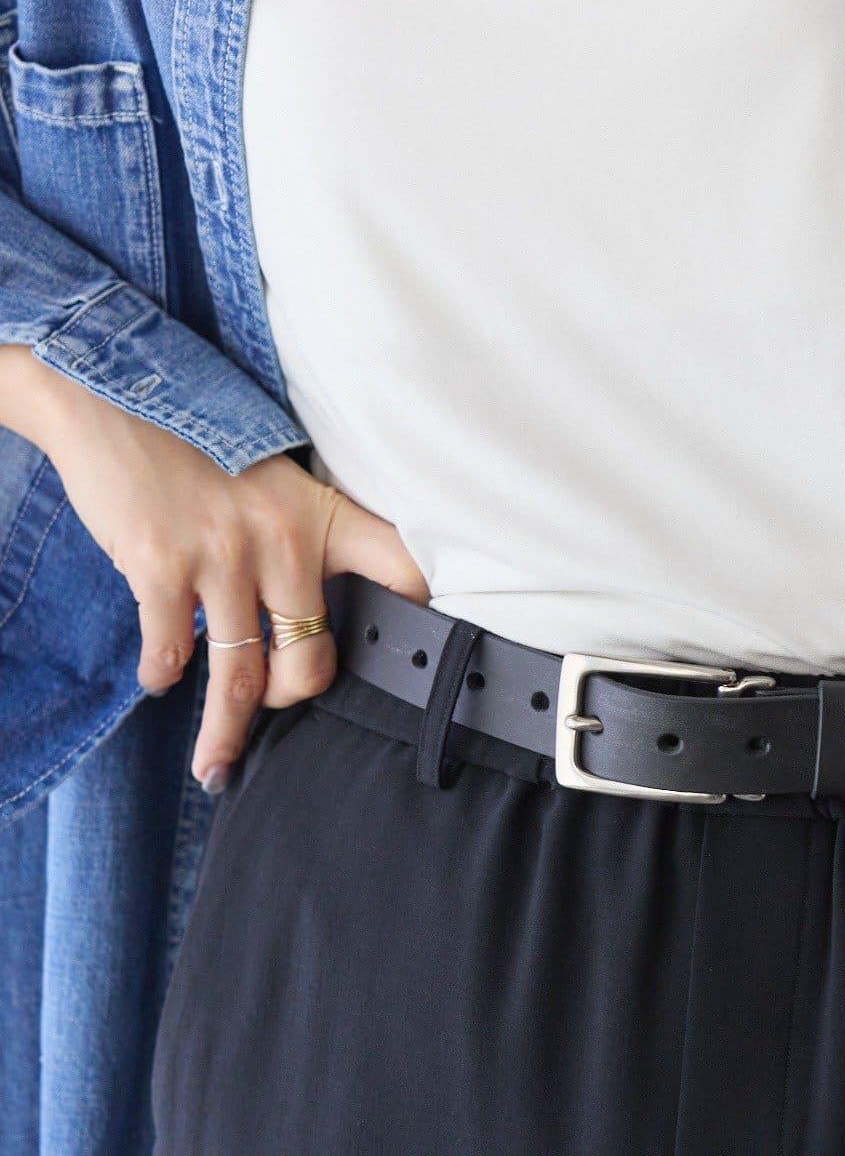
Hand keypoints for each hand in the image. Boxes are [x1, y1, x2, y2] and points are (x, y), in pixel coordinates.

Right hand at [0, 348, 428, 790]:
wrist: (110, 391)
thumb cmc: (200, 440)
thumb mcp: (276, 475)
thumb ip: (304, 534)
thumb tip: (317, 608)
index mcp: (321, 515)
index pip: (401, 570)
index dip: (418, 619)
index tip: (422, 662)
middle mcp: (283, 541)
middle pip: (314, 660)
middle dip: (294, 699)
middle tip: (278, 705)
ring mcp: (222, 557)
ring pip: (241, 676)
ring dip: (226, 730)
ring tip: (216, 765)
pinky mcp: (162, 568)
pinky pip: (173, 652)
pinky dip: (163, 674)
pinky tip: (160, 679)